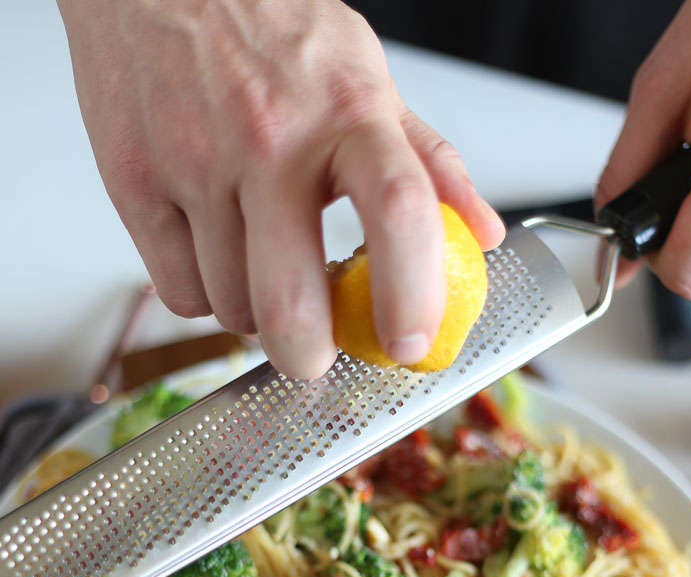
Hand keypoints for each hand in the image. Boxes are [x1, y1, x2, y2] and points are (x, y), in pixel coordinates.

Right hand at [57, 0, 503, 377]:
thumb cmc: (269, 29)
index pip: (398, 212)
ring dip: (253, 313)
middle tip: (318, 354)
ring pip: (231, 308)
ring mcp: (195, 164)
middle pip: (291, 302)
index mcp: (347, 113)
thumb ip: (429, 161)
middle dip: (310, 356)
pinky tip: (215, 254)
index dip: (411, 295)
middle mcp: (270, 140)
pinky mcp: (135, 184)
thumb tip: (482, 233)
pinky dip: (201, 295)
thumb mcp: (365, 79)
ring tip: (260, 267)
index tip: (411, 345)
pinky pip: (178, 295)